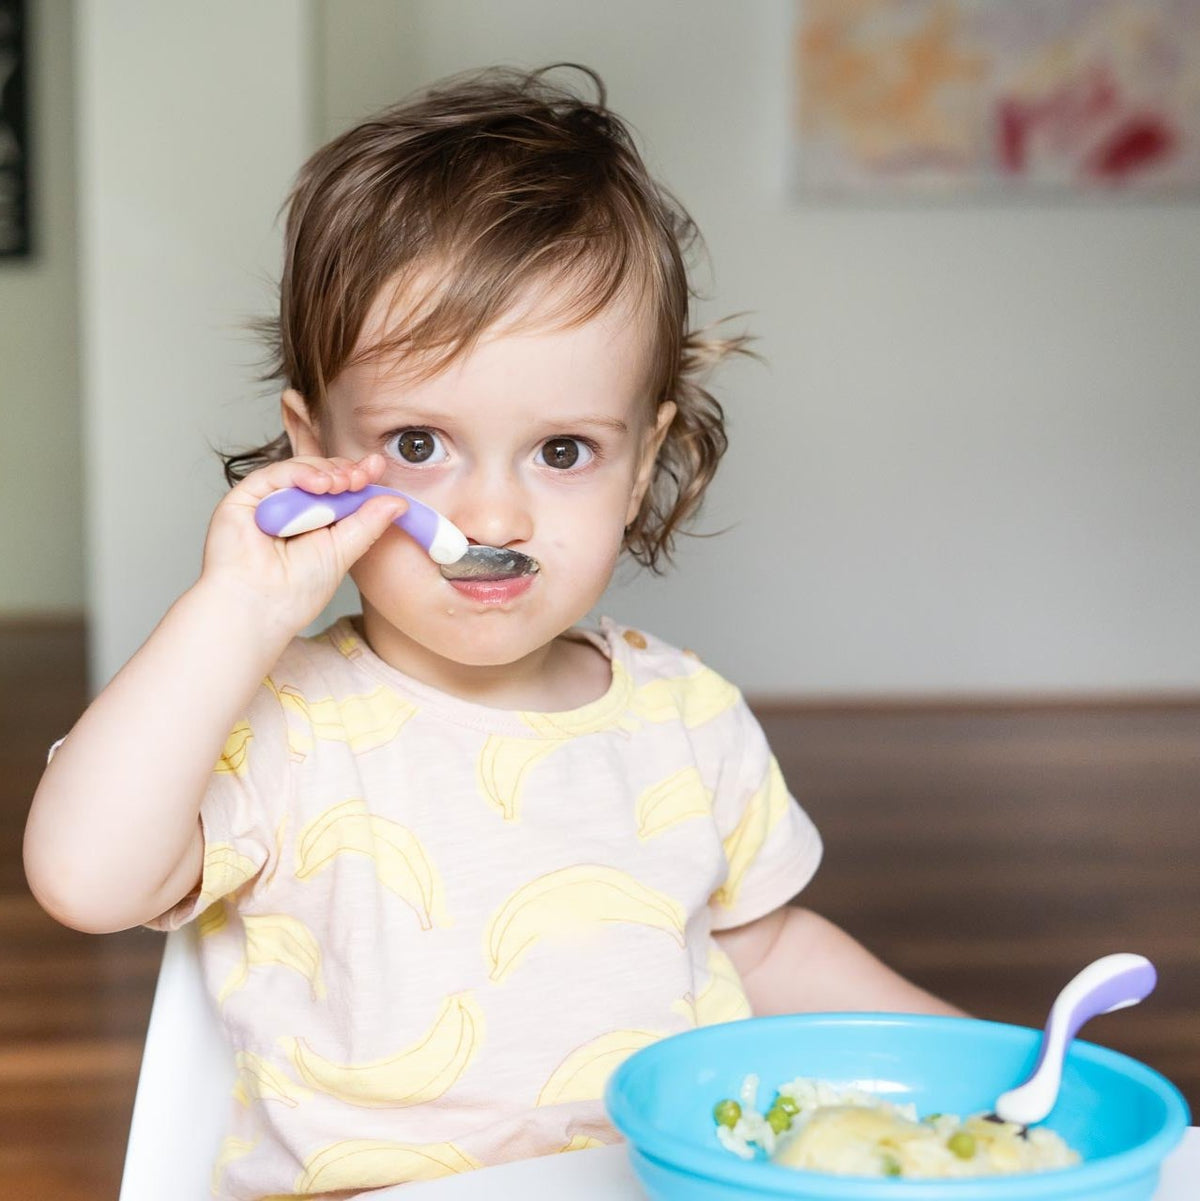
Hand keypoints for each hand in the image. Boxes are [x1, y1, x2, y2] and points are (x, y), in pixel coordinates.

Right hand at [197, 453, 407, 638]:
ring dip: (326, 472)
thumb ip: (368, 524)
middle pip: (321, 474)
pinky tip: (321, 484)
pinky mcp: (244, 498)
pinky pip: (275, 474)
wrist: (260, 610)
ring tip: (341, 484)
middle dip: (344, 472)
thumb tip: (399, 502)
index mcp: (314, 521)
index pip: (338, 489)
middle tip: (361, 478)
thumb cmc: (296, 592)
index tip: (376, 468)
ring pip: (301, 470)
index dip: (357, 476)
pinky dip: (300, 473)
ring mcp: (267, 501)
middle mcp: (290, 508)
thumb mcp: (343, 551)